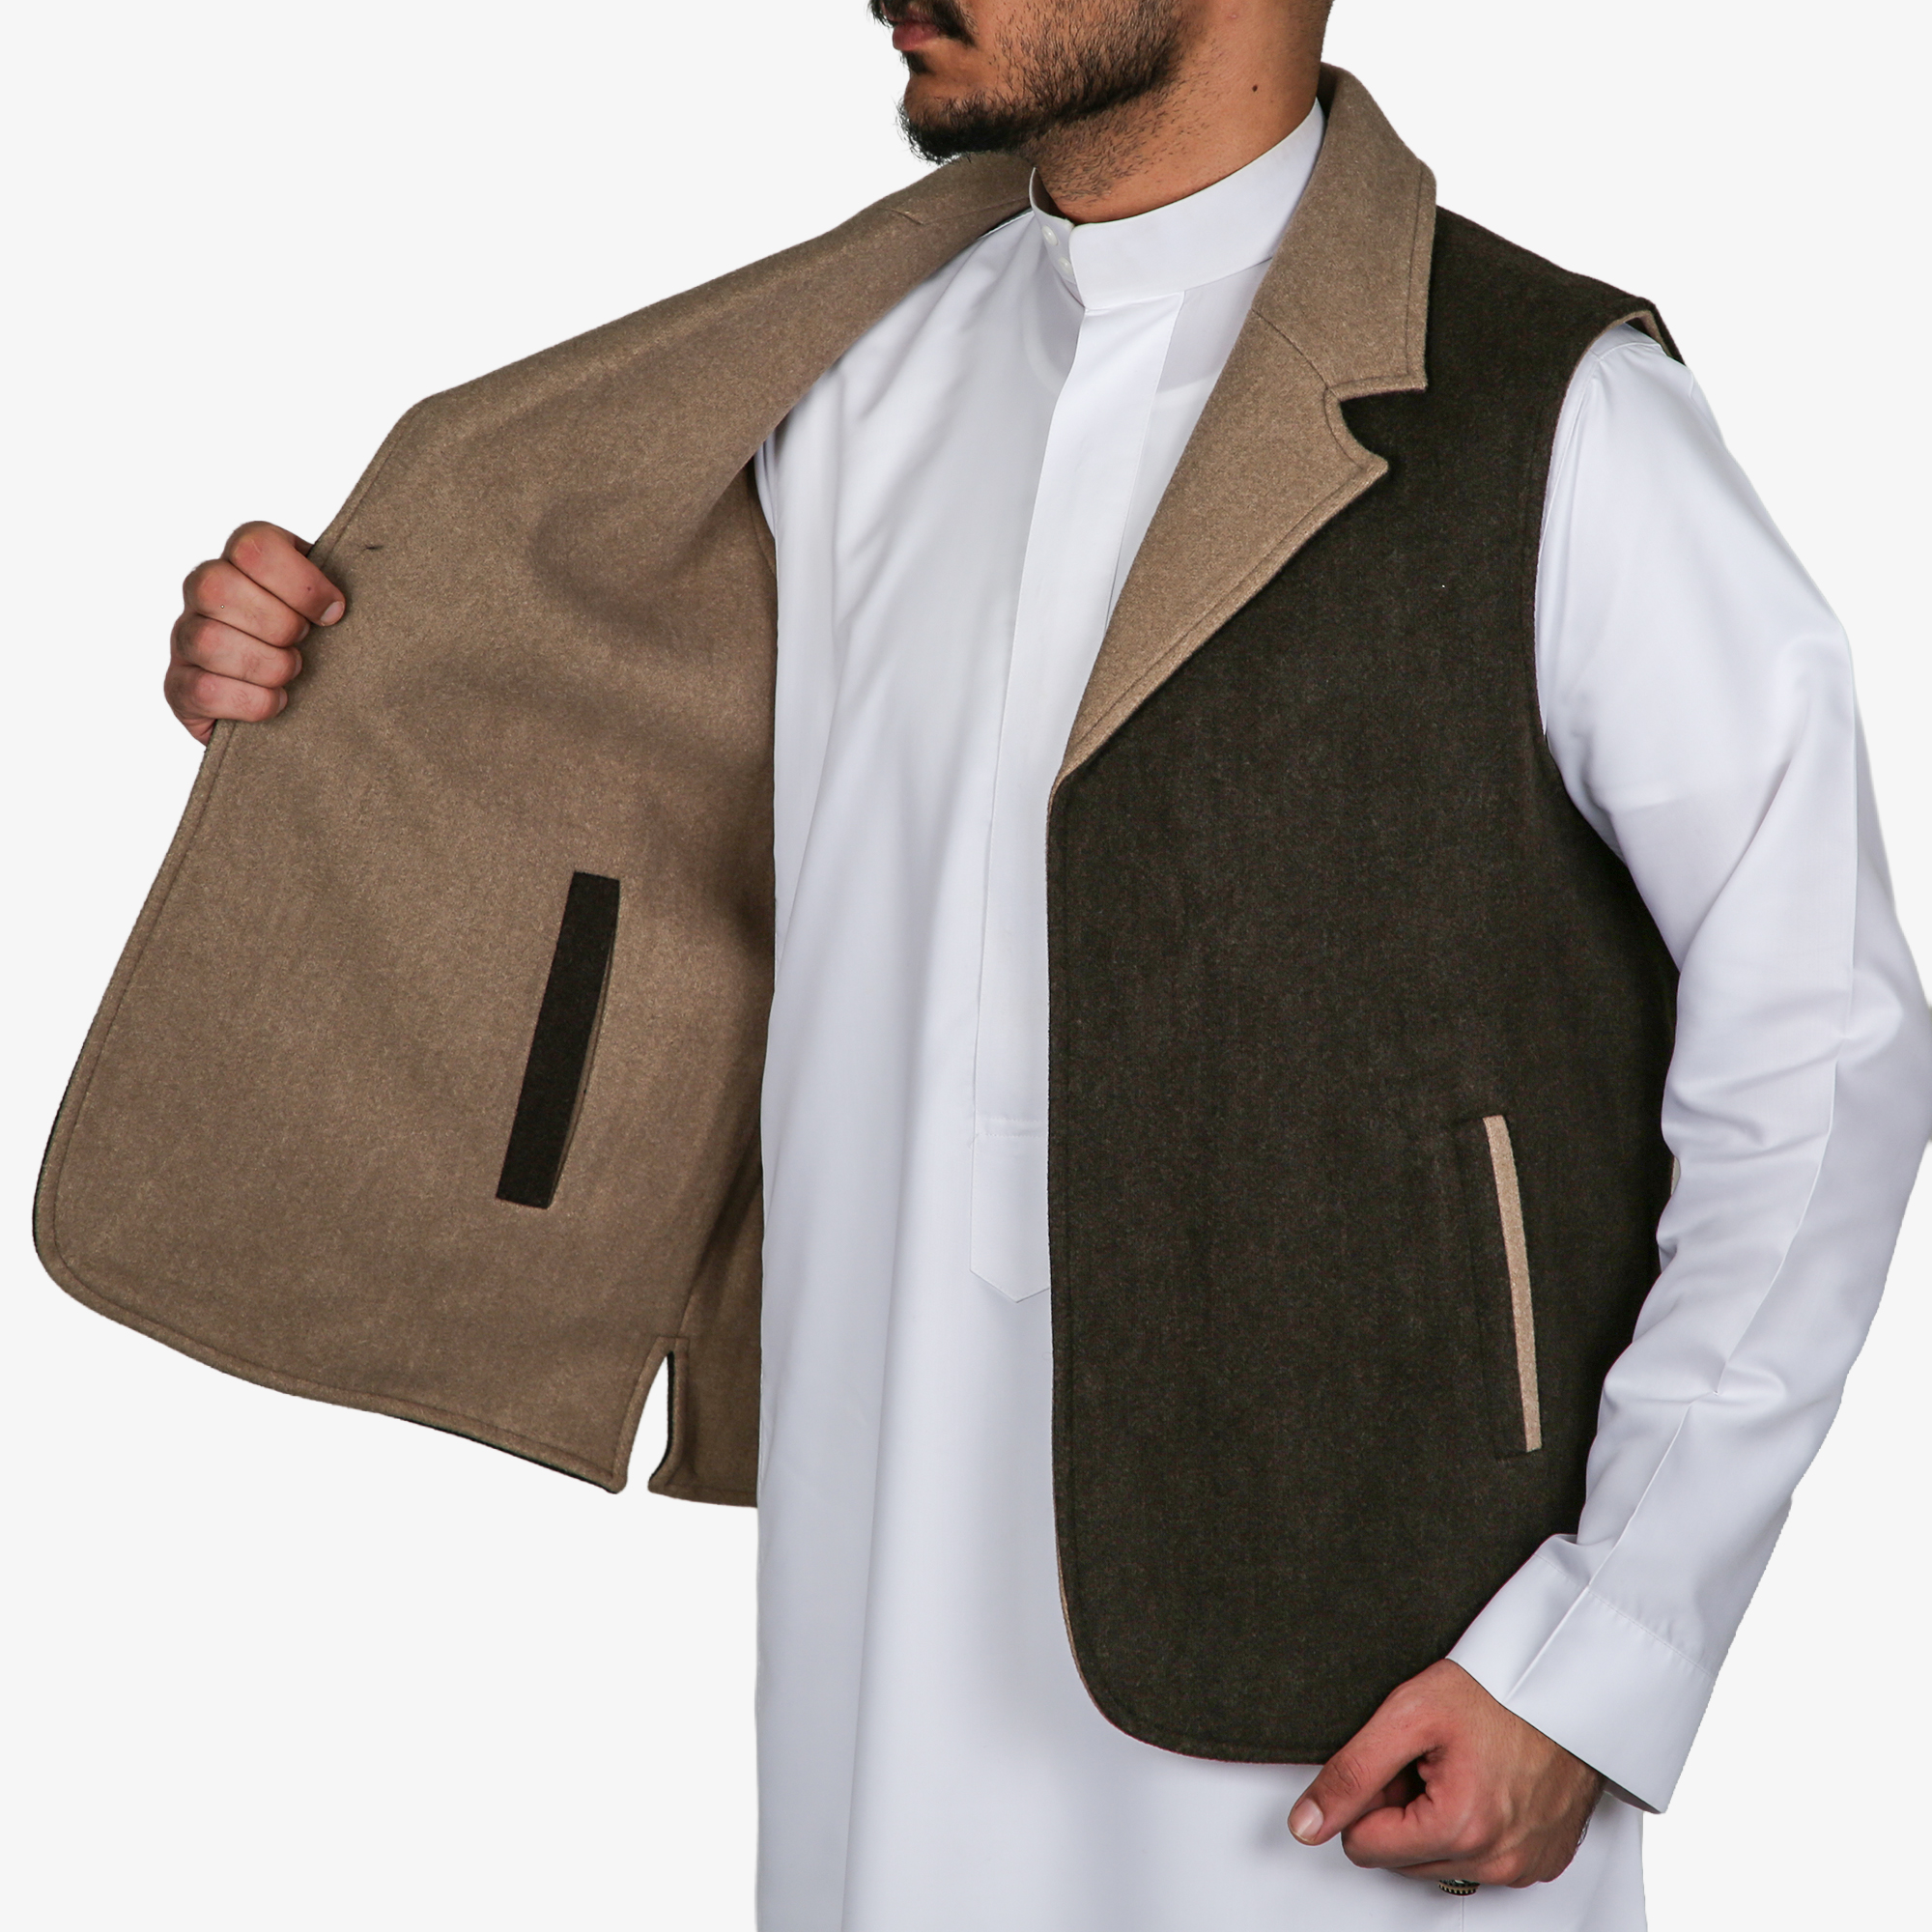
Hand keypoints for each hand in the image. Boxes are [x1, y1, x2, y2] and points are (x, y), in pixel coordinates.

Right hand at [166, 522, 343, 742]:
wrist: (294, 707)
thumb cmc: (319, 645)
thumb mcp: (329, 607)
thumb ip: (340, 585)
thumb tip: (349, 601)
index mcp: (243, 560)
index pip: (254, 545)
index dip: (301, 583)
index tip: (334, 613)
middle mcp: (202, 590)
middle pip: (219, 586)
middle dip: (279, 624)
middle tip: (304, 644)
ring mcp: (185, 637)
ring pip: (209, 639)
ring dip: (267, 664)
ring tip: (291, 673)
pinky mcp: (179, 687)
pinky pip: (204, 689)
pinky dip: (253, 701)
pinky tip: (278, 702)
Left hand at [1287, 1660, 1602, 1888]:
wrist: (1566, 1680)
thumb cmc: (1499, 1690)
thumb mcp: (1407, 1714)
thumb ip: (1351, 1773)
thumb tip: (1307, 1823)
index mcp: (1460, 1828)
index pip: (1364, 1846)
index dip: (1368, 1795)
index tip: (1394, 1760)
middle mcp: (1498, 1860)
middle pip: (1401, 1857)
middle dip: (1402, 1809)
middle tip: (1427, 1757)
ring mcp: (1525, 1865)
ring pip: (1439, 1862)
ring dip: (1436, 1819)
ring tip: (1458, 1765)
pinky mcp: (1543, 1862)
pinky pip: (1484, 1860)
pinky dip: (1474, 1827)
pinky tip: (1485, 1782)